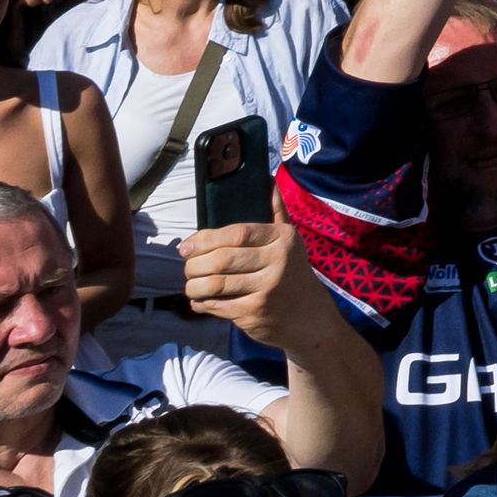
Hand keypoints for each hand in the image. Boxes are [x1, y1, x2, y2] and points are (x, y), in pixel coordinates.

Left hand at [178, 215, 309, 333]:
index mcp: (283, 238)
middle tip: (187, 268)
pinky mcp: (255, 312)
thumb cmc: (291, 274)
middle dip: (195, 265)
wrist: (309, 318)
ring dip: (194, 286)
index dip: (206, 239)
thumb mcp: (290, 242)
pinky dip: (201, 304)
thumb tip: (266, 179)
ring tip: (191, 285)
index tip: (187, 246)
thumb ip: (275, 212)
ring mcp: (267, 288)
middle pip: (222, 259)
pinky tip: (199, 301)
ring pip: (216, 284)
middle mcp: (278, 261)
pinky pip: (217, 306)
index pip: (237, 233)